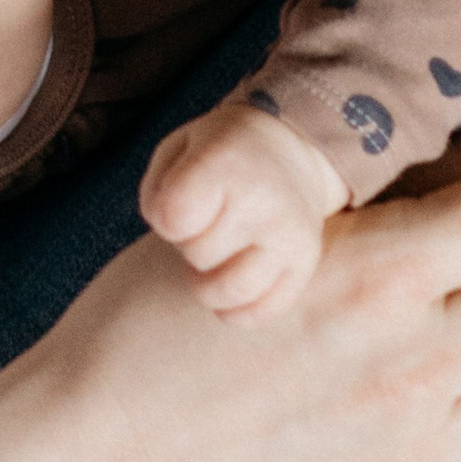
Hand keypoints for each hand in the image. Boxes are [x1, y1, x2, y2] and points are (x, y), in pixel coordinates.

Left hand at [138, 95, 349, 313]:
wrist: (288, 154)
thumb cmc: (220, 154)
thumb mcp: (179, 148)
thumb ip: (156, 192)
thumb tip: (168, 232)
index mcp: (226, 162)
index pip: (173, 219)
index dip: (166, 218)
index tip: (181, 200)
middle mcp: (263, 199)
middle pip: (197, 254)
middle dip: (190, 243)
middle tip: (207, 220)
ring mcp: (288, 236)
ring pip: (227, 293)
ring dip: (208, 283)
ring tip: (215, 255)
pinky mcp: (304, 265)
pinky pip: (258, 313)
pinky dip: (235, 308)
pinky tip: (233, 279)